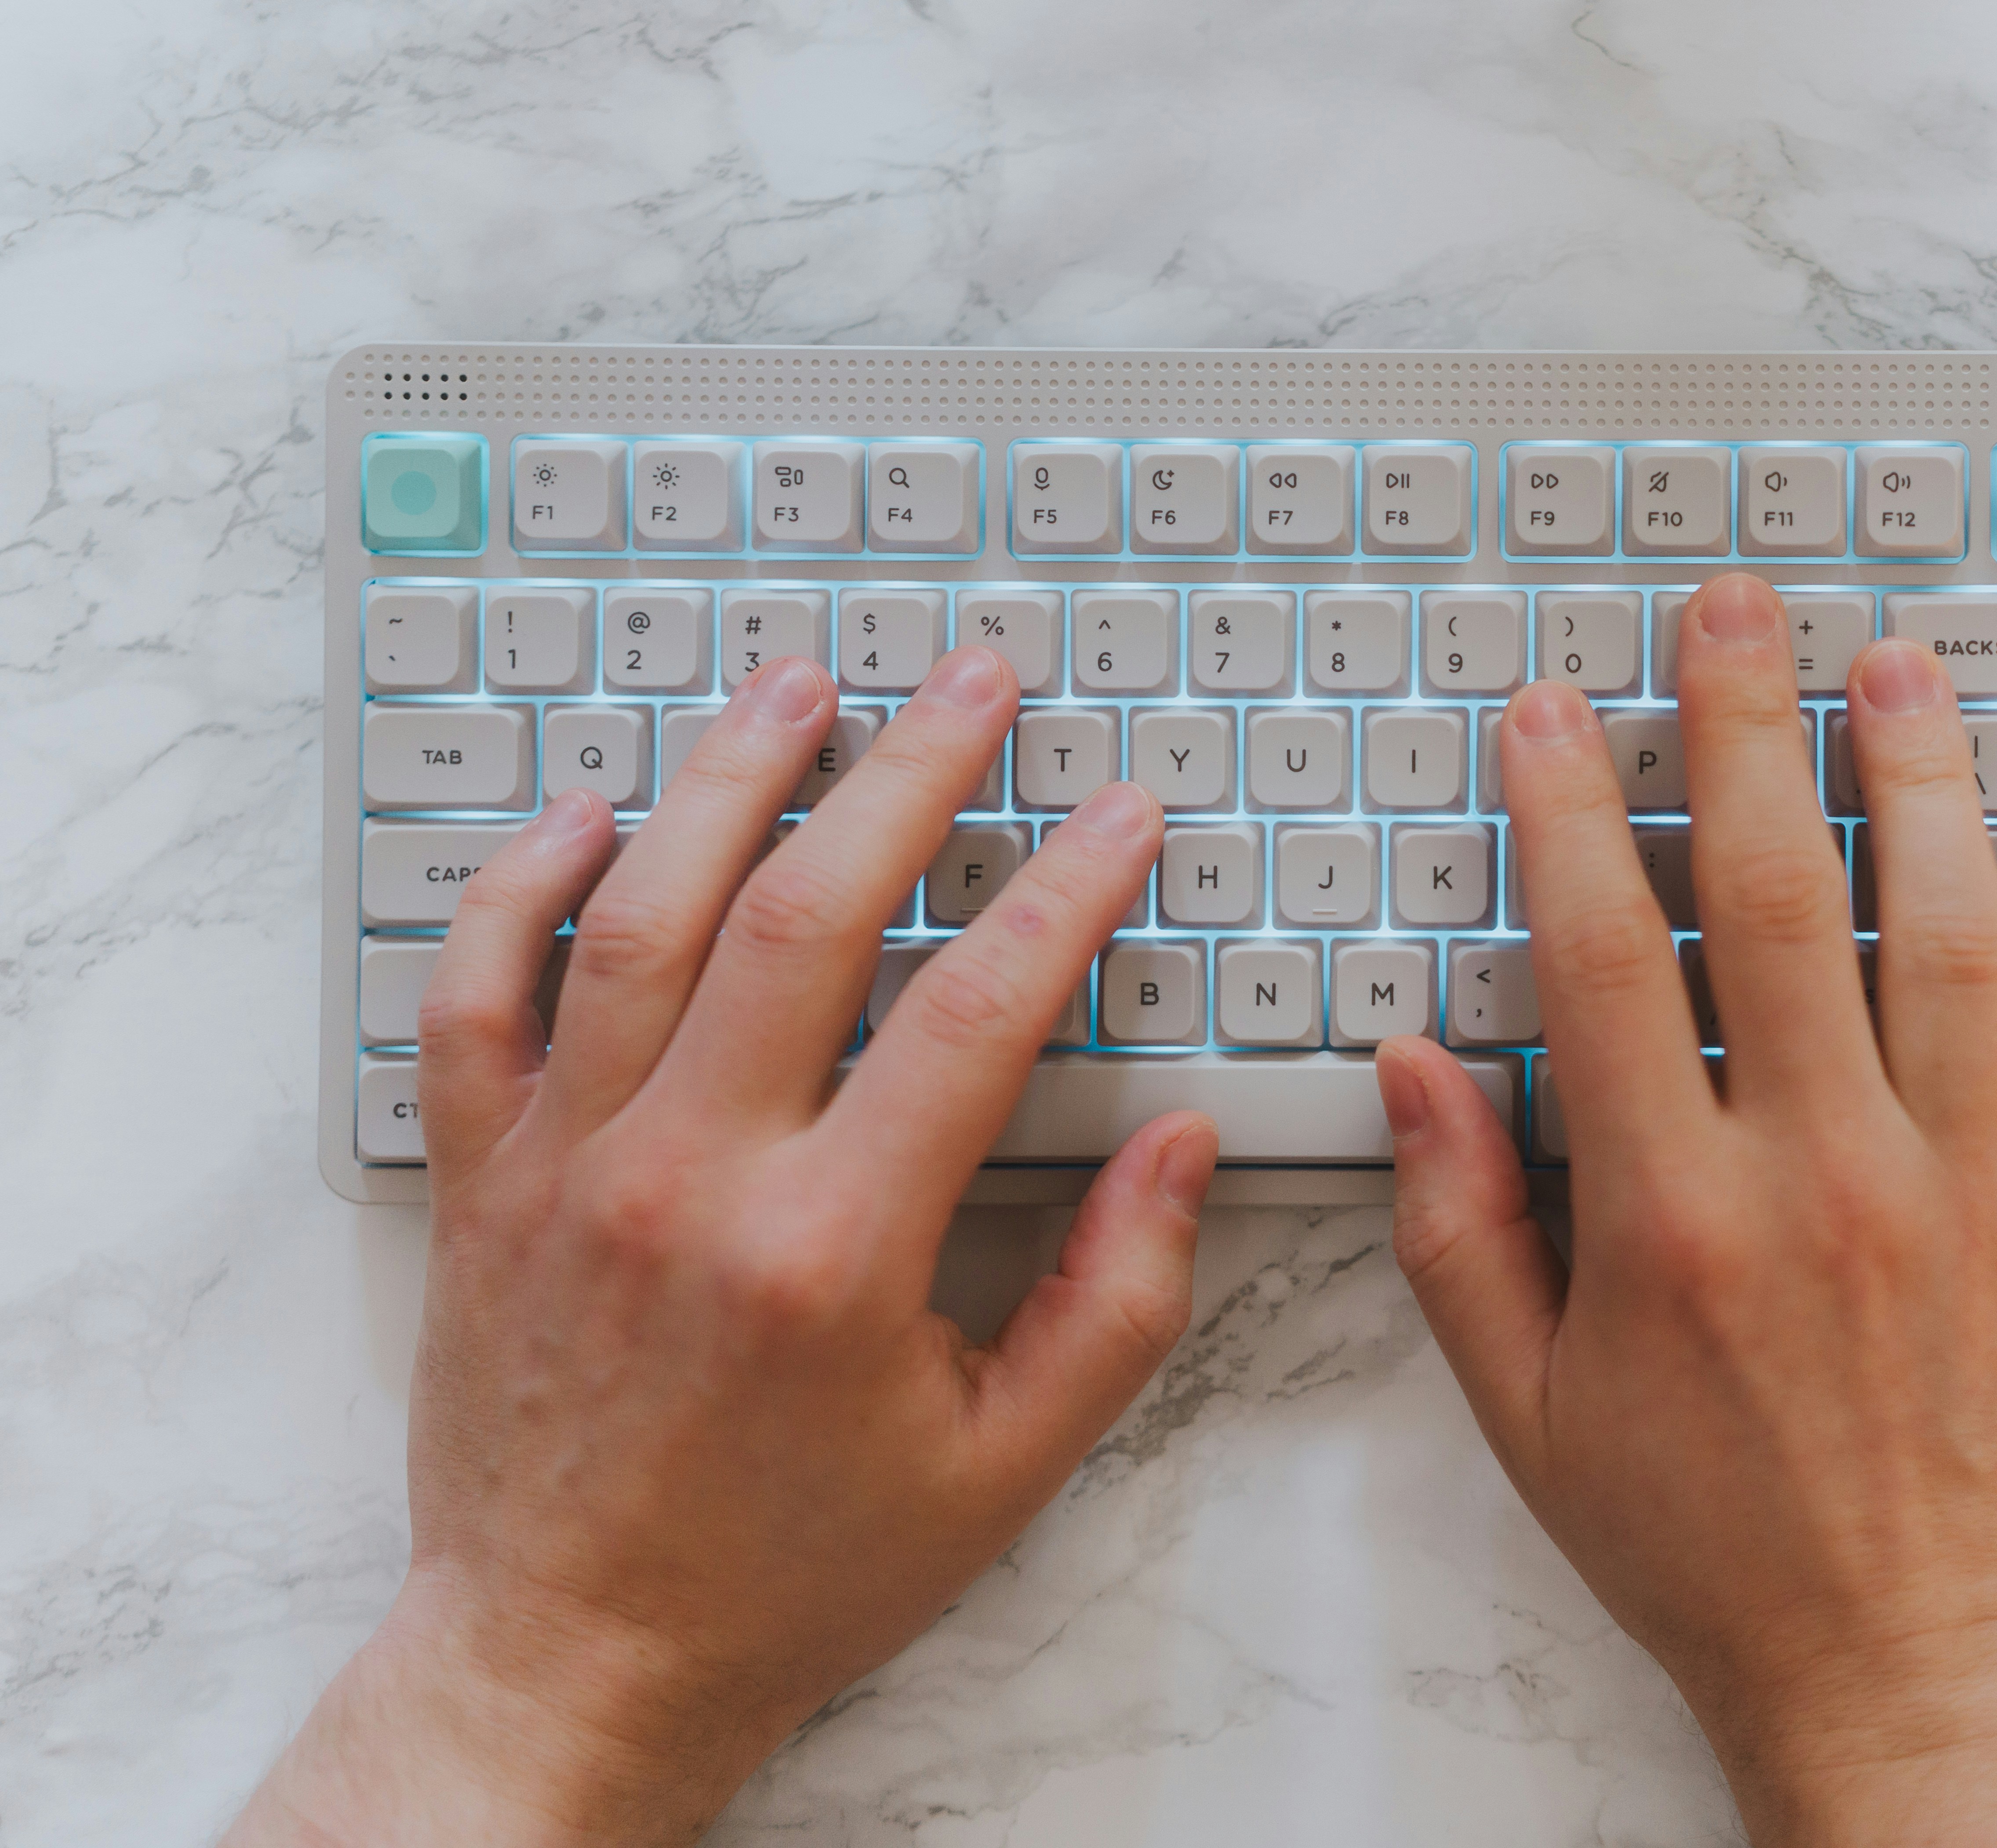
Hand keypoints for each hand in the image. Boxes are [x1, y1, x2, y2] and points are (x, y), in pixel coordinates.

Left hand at [230, 652, 1212, 1847]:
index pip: (976, 1010)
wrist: (574, 1659)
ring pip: (641, 917)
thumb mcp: (1005, 1467)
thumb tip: (1178, 1148)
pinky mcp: (479, 1186)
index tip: (1119, 818)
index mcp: (834, 1251)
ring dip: (727, 781)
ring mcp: (565, 1169)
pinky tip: (589, 813)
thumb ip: (1115, 1301)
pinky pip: (473, 999)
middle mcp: (688, 1182)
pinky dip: (518, 890)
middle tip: (973, 680)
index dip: (1068, 893)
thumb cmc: (792, 1572)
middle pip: (807, 914)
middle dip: (909, 774)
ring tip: (796, 684)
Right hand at [1380, 574, 1996, 1845]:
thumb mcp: (1532, 1415)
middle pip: (1785, 898)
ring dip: (1918, 775)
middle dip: (1748, 728)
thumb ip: (1460, 1230)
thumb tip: (1415, 1066)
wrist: (1919, 1679)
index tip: (1550, 711)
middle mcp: (1826, 1179)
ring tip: (1891, 660)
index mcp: (1676, 1223)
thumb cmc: (1714, 1553)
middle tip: (1734, 607)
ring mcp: (1969, 1187)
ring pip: (1949, 930)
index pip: (1609, 960)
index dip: (1570, 813)